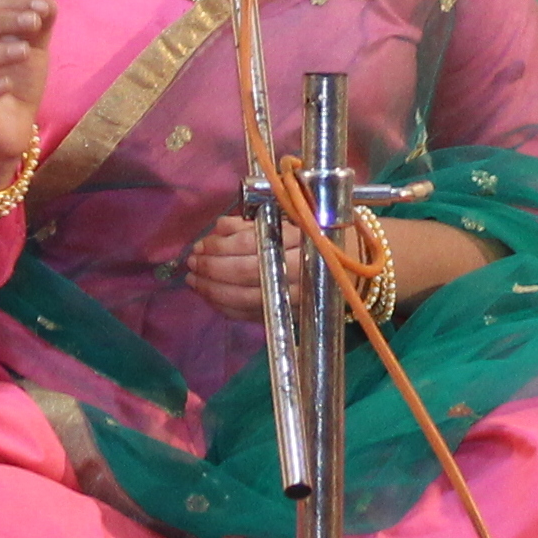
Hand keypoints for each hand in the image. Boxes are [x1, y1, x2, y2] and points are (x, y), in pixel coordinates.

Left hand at [185, 213, 305, 323]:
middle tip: (192, 262)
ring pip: (246, 297)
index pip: (251, 242)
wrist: (345, 270)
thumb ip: (253, 223)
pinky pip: (251, 315)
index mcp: (299, 238)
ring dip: (213, 290)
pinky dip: (226, 307)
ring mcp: (295, 297)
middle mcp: (299, 269)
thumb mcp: (287, 221)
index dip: (221, 245)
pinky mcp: (289, 316)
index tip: (201, 244)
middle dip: (212, 268)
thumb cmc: (313, 238)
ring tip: (194, 280)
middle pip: (246, 271)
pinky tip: (211, 296)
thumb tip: (219, 228)